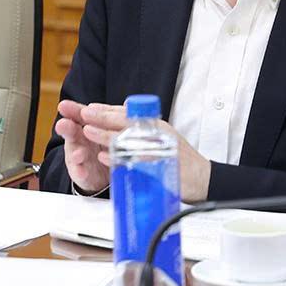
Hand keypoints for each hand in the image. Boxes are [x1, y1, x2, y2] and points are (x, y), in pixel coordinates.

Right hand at [55, 99, 111, 192]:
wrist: (100, 172)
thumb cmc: (103, 144)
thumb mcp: (107, 129)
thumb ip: (113, 116)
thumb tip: (129, 103)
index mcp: (85, 125)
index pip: (79, 115)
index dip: (72, 110)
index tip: (63, 106)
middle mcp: (79, 139)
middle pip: (72, 131)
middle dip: (67, 127)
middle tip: (62, 125)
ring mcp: (79, 156)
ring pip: (75, 152)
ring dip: (76, 152)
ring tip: (79, 154)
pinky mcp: (81, 173)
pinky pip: (80, 172)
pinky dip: (80, 172)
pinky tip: (82, 172)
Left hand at [79, 101, 211, 202]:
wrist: (202, 178)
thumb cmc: (179, 157)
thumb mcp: (159, 135)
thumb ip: (139, 124)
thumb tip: (123, 107)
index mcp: (152, 123)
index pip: (125, 113)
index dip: (105, 110)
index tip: (87, 107)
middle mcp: (154, 130)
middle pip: (123, 121)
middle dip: (101, 117)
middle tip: (83, 113)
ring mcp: (156, 146)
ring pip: (125, 138)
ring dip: (105, 134)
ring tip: (88, 131)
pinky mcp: (157, 163)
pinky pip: (134, 158)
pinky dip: (117, 156)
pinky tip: (104, 156)